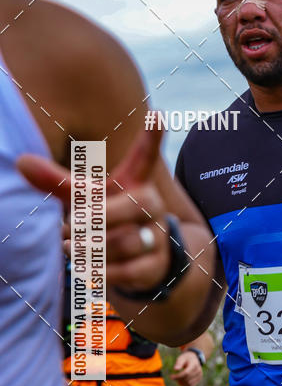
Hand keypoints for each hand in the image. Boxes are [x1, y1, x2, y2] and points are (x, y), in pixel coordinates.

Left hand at [17, 128, 171, 292]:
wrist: (144, 258)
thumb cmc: (109, 218)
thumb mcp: (86, 199)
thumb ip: (58, 182)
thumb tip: (21, 161)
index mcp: (135, 183)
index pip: (146, 157)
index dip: (151, 137)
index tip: (157, 114)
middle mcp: (152, 206)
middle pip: (135, 206)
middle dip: (99, 217)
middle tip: (72, 224)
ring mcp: (157, 236)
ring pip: (128, 241)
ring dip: (94, 247)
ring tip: (70, 247)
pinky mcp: (155, 266)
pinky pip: (130, 270)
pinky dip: (104, 272)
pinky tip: (86, 269)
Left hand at [172, 350, 203, 385]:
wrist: (194, 359)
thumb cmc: (186, 358)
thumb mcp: (182, 358)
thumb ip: (179, 363)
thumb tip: (175, 369)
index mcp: (194, 364)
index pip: (186, 373)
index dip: (178, 376)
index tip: (171, 376)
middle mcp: (198, 371)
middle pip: (187, 379)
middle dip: (178, 379)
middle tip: (173, 377)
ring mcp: (199, 376)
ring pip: (189, 384)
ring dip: (181, 383)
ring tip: (177, 379)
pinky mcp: (199, 379)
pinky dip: (185, 385)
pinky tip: (180, 382)